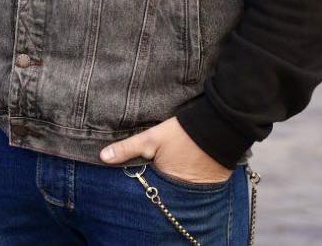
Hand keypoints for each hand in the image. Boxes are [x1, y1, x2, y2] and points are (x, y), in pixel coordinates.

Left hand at [99, 117, 232, 183]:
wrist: (219, 127)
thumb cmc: (183, 133)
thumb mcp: (151, 138)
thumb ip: (127, 149)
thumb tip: (103, 157)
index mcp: (167, 183)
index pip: (150, 193)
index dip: (143, 187)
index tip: (135, 183)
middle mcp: (184, 193)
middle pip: (165, 194)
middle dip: (157, 188)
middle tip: (151, 177)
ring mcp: (199, 190)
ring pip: (179, 191)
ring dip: (173, 185)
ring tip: (167, 173)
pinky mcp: (212, 184)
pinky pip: (195, 188)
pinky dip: (188, 182)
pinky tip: (183, 171)